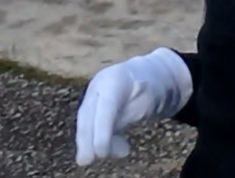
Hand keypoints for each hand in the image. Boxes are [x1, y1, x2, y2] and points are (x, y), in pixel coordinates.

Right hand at [74, 49, 192, 163]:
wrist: (146, 73)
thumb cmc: (149, 87)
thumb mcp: (146, 100)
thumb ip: (129, 116)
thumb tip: (116, 143)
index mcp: (114, 79)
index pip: (105, 107)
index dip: (101, 130)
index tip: (101, 152)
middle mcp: (98, 86)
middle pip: (87, 114)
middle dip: (85, 139)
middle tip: (86, 161)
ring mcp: (93, 94)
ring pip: (86, 121)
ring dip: (89, 142)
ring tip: (107, 154)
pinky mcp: (93, 105)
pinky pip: (91, 124)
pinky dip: (95, 139)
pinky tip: (105, 150)